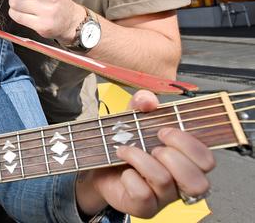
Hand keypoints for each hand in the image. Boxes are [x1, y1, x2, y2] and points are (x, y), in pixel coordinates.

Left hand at [77, 90, 215, 218]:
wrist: (100, 167)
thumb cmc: (126, 144)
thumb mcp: (133, 119)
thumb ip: (141, 104)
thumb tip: (148, 99)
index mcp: (186, 159)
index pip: (206, 159)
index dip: (189, 144)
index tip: (164, 130)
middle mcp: (180, 182)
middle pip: (198, 180)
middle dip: (171, 156)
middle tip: (152, 145)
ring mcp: (164, 197)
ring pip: (166, 182)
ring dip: (141, 160)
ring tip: (126, 151)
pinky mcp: (145, 207)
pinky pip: (143, 194)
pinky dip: (130, 177)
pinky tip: (124, 170)